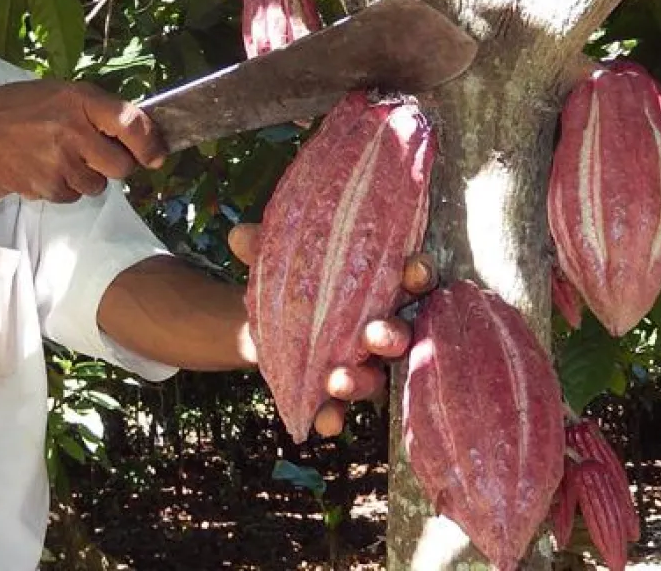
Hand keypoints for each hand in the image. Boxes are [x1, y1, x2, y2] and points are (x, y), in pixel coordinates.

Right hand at [0, 80, 165, 202]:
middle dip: (114, 166)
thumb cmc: (18, 109)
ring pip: (97, 185)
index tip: (156, 156)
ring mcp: (60, 160)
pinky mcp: (47, 185)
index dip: (150, 143)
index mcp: (80, 100)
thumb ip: (95, 111)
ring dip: (87, 178)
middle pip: (121, 166)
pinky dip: (64, 188)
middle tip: (94, 155)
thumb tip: (138, 136)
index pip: (130, 122)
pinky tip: (44, 169)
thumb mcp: (59, 94)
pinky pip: (72, 196)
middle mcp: (74, 130)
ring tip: (60, 159)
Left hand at [228, 223, 436, 437]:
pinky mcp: (344, 390)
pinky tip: (324, 424)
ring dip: (361, 380)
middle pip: (402, 331)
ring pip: (378, 375)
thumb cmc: (295, 280)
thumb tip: (241, 236)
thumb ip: (265, 248)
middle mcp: (385, 323)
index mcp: (381, 282)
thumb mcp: (281, 261)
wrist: (269, 321)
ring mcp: (368, 362)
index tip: (413, 269)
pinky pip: (346, 407)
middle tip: (373, 335)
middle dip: (391, 334)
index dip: (419, 273)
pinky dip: (334, 415)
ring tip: (336, 381)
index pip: (413, 276)